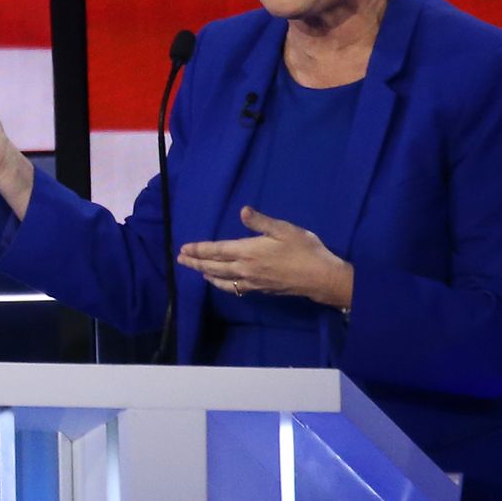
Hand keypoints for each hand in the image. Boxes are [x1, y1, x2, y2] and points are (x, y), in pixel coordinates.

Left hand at [177, 206, 353, 308]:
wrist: (320, 277)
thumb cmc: (304, 250)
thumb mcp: (284, 229)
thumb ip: (260, 222)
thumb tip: (242, 211)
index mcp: (248, 251)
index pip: (216, 250)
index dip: (199, 250)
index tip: (184, 248)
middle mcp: (245, 269)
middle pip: (214, 266)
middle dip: (195, 262)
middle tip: (181, 259)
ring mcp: (252, 281)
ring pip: (222, 279)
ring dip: (206, 274)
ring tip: (196, 270)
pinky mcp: (260, 289)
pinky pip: (234, 287)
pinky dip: (222, 284)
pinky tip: (221, 283)